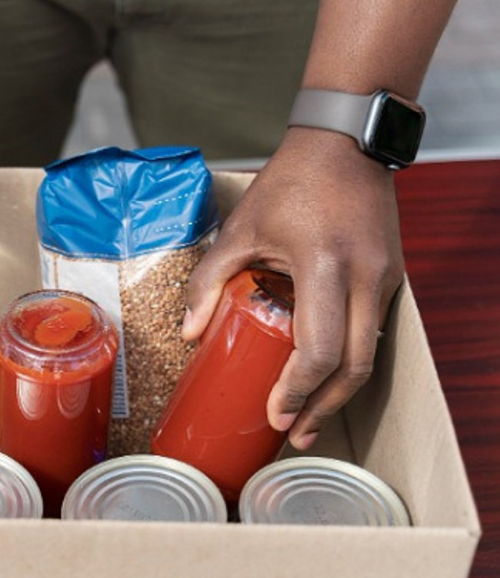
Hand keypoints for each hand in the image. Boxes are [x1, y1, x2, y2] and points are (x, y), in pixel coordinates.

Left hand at [183, 127, 404, 449]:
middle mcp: (365, 278)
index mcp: (325, 267)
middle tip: (295, 434)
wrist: (344, 142)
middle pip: (355, 367)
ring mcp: (385, 279)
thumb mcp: (240, 229)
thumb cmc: (290, 182)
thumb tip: (187, 334)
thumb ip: (209, 281)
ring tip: (310, 419)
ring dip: (340, 392)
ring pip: (370, 355)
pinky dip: (350, 362)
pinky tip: (326, 378)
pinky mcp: (390, 277)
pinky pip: (371, 332)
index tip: (276, 415)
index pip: (320, 350)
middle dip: (324, 408)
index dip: (298, 390)